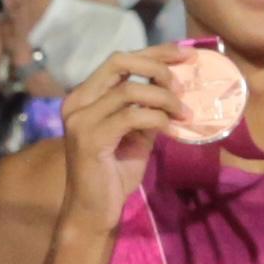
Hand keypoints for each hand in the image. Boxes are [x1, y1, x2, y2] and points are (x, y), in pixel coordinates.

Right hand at [54, 48, 183, 231]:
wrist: (94, 211)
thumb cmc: (114, 174)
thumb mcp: (136, 134)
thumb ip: (148, 108)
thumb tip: (179, 86)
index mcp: (85, 96)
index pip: (120, 60)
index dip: (155, 52)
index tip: (186, 55)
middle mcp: (77, 102)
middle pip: (119, 62)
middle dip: (157, 65)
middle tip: (183, 84)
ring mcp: (80, 120)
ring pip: (130, 90)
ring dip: (164, 98)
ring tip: (183, 113)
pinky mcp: (90, 139)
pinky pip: (132, 116)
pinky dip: (157, 118)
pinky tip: (171, 128)